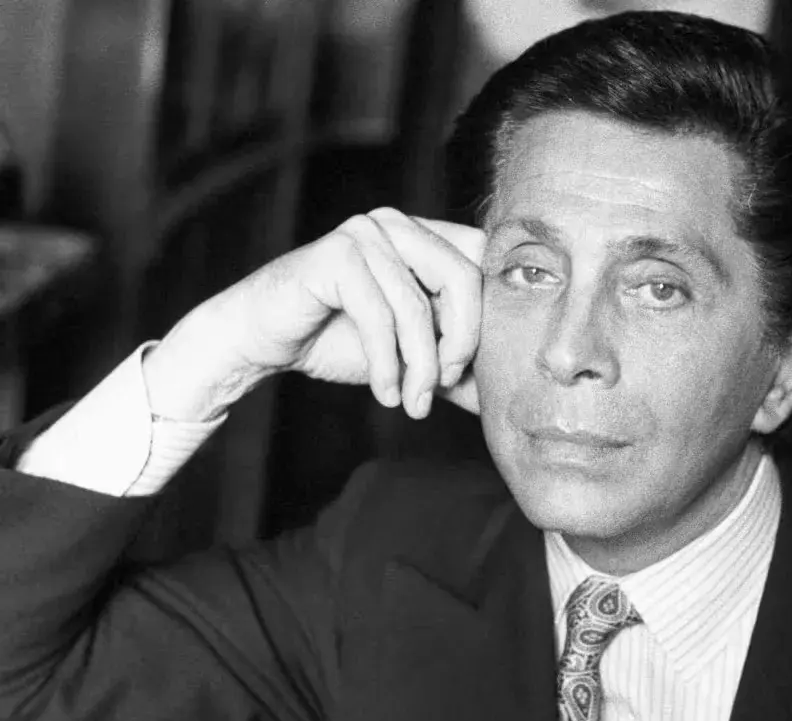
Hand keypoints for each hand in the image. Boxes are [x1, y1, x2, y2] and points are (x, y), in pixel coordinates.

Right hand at [143, 208, 484, 421]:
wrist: (260, 341)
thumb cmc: (336, 339)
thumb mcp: (412, 356)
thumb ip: (456, 367)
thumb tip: (509, 397)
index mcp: (423, 234)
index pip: (485, 262)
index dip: (489, 317)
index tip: (467, 370)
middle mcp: (397, 223)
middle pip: (465, 279)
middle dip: (462, 343)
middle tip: (443, 386)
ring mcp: (365, 232)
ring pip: (419, 306)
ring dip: (419, 366)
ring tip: (412, 403)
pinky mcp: (335, 254)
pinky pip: (379, 316)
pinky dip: (385, 364)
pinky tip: (385, 393)